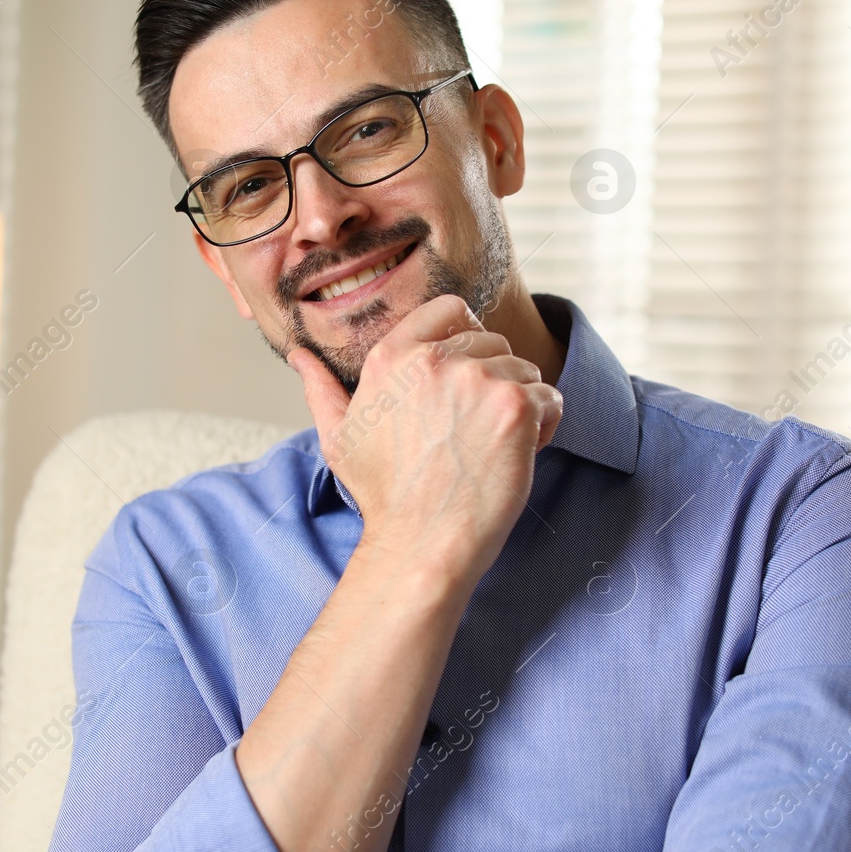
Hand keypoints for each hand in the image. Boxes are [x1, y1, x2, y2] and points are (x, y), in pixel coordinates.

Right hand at [289, 295, 561, 588]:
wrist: (422, 543)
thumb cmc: (384, 496)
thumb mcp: (339, 437)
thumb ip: (321, 389)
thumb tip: (300, 356)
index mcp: (392, 356)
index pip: (449, 308)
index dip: (468, 335)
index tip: (468, 372)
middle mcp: (435, 359)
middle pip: (493, 343)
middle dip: (493, 382)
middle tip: (475, 431)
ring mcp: (478, 379)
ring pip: (525, 371)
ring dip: (520, 404)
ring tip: (493, 446)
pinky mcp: (516, 405)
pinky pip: (551, 398)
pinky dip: (545, 426)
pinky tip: (517, 455)